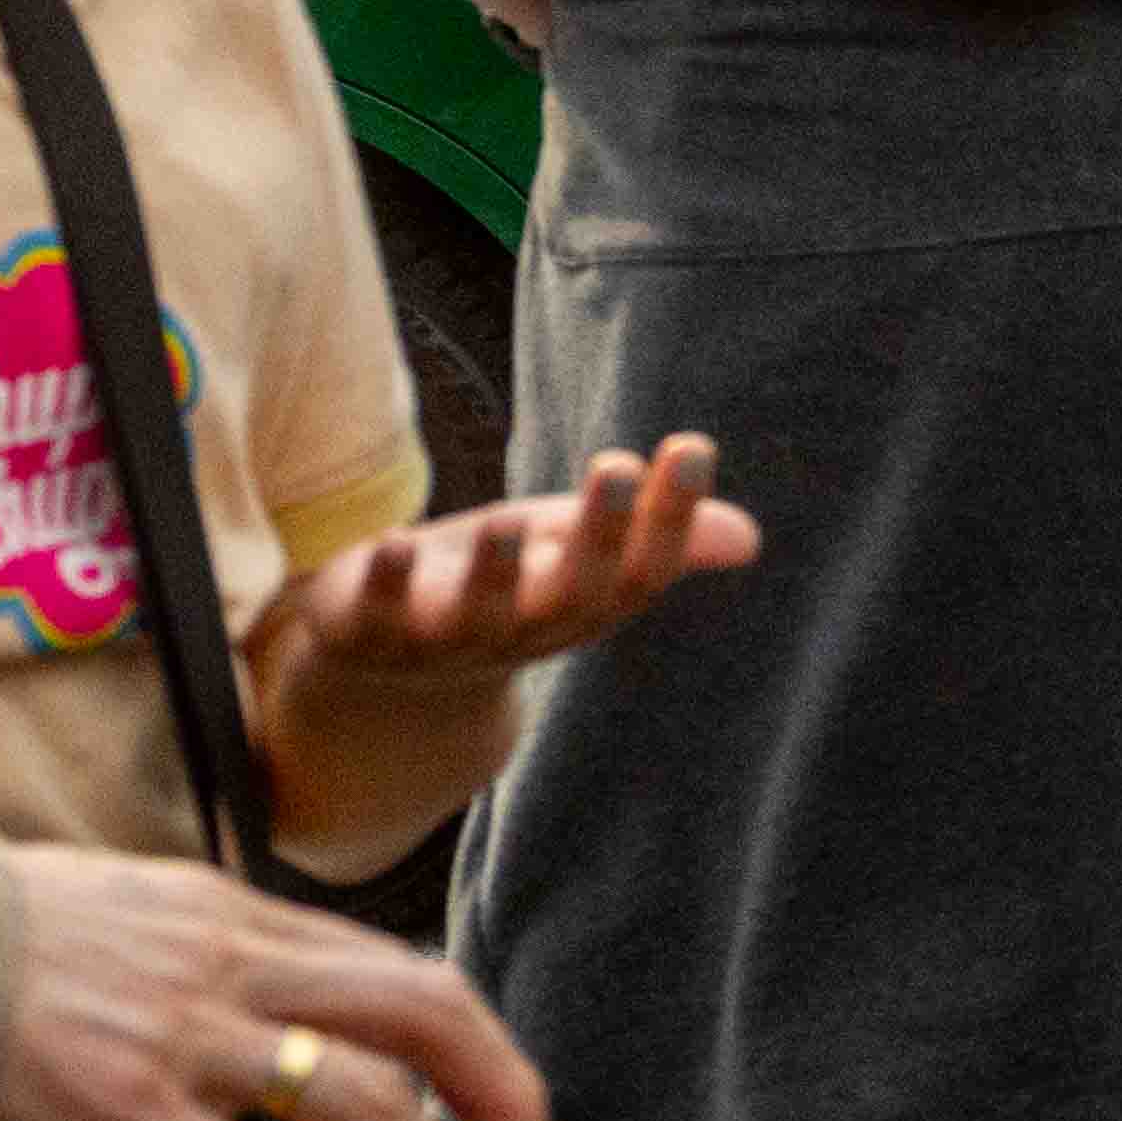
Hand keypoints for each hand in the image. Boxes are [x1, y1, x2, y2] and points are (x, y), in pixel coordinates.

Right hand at [0, 855, 554, 1120]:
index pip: (396, 966)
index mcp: (235, 918)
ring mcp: (187, 1037)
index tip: (497, 1093)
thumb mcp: (128, 911)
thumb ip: (206, 957)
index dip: (471, 1034)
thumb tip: (258, 1010)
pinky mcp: (130, 1110)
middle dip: (499, 1092)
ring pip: (362, 1104)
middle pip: (420, 1015)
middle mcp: (231, 966)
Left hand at [274, 439, 758, 707]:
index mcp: (580, 606)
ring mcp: (447, 638)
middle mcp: (523, 631)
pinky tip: (393, 541)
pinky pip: (380, 615)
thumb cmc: (497, 589)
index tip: (691, 446)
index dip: (669, 515)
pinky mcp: (370, 633)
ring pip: (479, 614)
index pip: (641, 569)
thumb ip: (646, 538)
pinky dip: (386, 582)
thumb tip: (751, 537)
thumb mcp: (572, 556)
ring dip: (494, 574)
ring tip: (505, 526)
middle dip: (596, 536)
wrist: (386, 674)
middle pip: (571, 593)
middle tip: (616, 468)